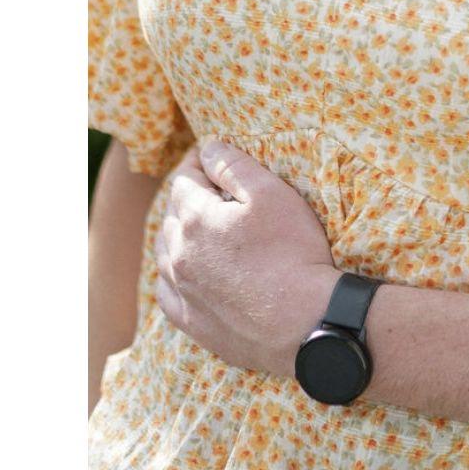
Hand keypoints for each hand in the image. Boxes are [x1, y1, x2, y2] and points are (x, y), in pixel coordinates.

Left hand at [153, 141, 340, 378]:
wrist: (303, 321)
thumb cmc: (292, 251)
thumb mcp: (271, 194)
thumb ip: (234, 165)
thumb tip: (208, 147)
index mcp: (195, 219)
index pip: (184, 180)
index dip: (197, 163)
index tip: (209, 154)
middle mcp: (178, 255)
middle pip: (172, 214)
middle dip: (187, 195)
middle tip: (209, 185)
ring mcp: (182, 291)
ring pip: (165, 252)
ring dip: (177, 232)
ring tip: (198, 223)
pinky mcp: (191, 322)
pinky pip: (168, 291)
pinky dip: (173, 272)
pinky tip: (188, 270)